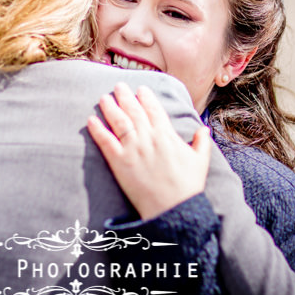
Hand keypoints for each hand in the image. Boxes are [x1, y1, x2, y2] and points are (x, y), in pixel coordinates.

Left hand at [87, 82, 210, 219]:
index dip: (146, 97)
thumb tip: (203, 128)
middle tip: (118, 86)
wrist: (174, 209)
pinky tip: (91, 120)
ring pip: (119, 122)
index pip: (154, 110)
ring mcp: (133, 150)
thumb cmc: (188, 186)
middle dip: (125, 96)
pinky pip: (106, 142)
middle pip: (134, 111)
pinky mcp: (120, 163)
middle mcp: (149, 138)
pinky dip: (97, 130)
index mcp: (167, 135)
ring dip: (110, 108)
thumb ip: (201, 142)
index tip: (141, 88)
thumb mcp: (200, 161)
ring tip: (104, 97)